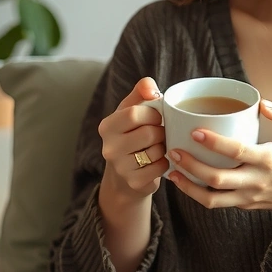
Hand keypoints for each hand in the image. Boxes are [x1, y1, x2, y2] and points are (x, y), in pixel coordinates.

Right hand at [98, 77, 169, 199]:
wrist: (124, 175)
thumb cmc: (132, 134)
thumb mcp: (132, 109)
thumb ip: (141, 90)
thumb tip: (151, 89)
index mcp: (107, 126)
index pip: (134, 114)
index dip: (152, 114)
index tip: (156, 117)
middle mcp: (109, 148)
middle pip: (149, 133)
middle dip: (161, 132)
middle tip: (159, 133)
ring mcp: (120, 168)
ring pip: (156, 151)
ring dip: (163, 147)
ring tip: (157, 147)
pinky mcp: (134, 182)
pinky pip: (161, 167)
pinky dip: (165, 163)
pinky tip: (157, 161)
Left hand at [167, 99, 271, 242]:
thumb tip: (262, 104)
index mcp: (269, 160)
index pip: (238, 152)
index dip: (215, 142)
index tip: (195, 131)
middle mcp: (255, 181)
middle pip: (217, 179)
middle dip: (192, 166)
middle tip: (174, 150)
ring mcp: (247, 197)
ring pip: (211, 198)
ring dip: (188, 185)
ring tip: (171, 169)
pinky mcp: (241, 205)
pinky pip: (215, 202)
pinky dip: (195, 193)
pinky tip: (182, 180)